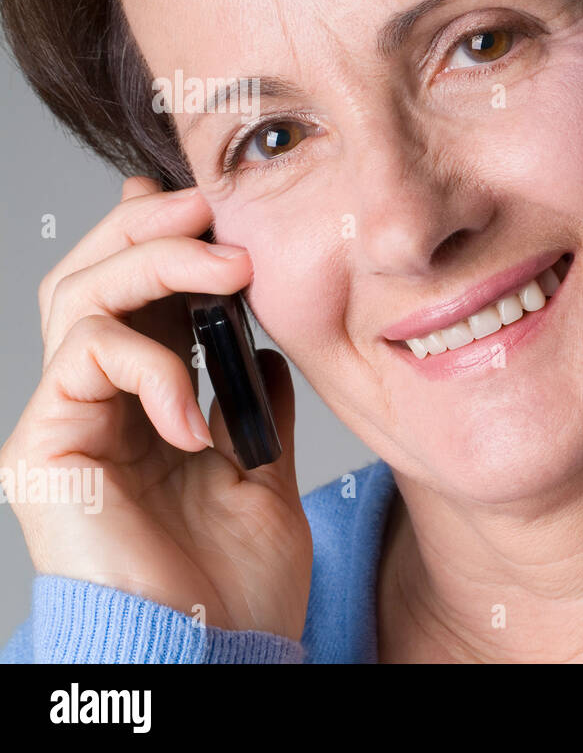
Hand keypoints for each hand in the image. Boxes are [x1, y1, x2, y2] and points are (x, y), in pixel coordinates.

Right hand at [0, 176, 310, 638]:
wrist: (218, 656)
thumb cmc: (236, 584)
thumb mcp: (263, 475)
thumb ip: (253, 409)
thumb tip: (262, 350)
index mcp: (144, 408)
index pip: (137, 302)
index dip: (163, 241)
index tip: (214, 202)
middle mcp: (94, 408)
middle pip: (91, 280)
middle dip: (150, 228)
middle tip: (210, 204)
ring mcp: (64, 426)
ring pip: (77, 299)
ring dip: (155, 265)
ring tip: (227, 269)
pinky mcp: (43, 451)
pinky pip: (83, 359)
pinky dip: (150, 367)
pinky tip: (195, 416)